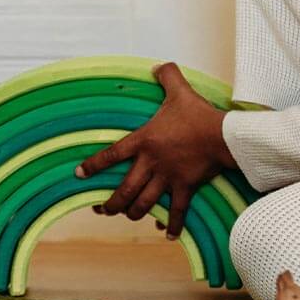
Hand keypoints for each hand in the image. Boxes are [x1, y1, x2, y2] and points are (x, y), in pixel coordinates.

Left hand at [74, 61, 237, 238]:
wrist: (221, 135)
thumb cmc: (197, 114)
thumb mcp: (179, 90)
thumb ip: (166, 76)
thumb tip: (157, 65)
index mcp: (144, 140)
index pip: (111, 154)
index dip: (93, 165)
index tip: (79, 174)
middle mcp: (151, 163)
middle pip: (124, 189)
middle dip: (111, 203)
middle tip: (101, 210)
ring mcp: (167, 178)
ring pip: (144, 203)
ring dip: (134, 213)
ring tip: (129, 217)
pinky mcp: (185, 188)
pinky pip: (176, 211)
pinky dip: (172, 224)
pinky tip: (167, 234)